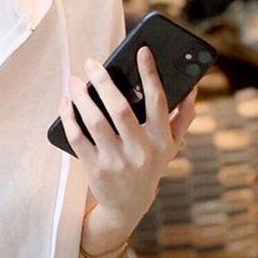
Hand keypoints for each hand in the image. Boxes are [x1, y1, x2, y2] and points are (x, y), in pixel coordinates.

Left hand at [58, 45, 196, 229]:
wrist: (127, 206)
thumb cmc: (149, 167)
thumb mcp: (170, 147)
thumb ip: (182, 118)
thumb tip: (192, 88)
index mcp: (162, 141)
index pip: (158, 101)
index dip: (150, 74)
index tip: (142, 51)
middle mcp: (140, 151)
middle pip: (120, 108)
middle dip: (104, 82)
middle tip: (91, 62)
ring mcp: (116, 161)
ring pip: (95, 121)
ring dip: (82, 97)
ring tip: (75, 81)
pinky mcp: (95, 169)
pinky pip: (78, 138)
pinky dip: (69, 118)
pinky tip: (65, 103)